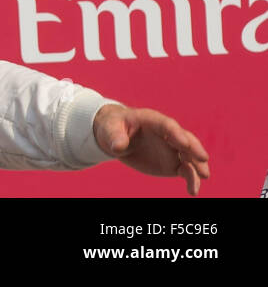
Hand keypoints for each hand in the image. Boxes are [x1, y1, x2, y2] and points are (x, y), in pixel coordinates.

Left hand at [93, 104, 209, 195]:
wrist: (116, 136)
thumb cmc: (113, 127)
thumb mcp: (109, 128)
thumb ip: (115, 136)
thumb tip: (118, 147)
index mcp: (152, 120)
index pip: (167, 125)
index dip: (175, 133)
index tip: (183, 143)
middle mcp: (167, 134)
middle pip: (184, 139)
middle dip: (194, 148)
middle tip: (203, 158)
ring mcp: (172, 149)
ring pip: (189, 156)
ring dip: (198, 166)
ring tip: (203, 176)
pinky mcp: (172, 163)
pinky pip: (185, 171)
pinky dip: (191, 180)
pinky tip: (192, 191)